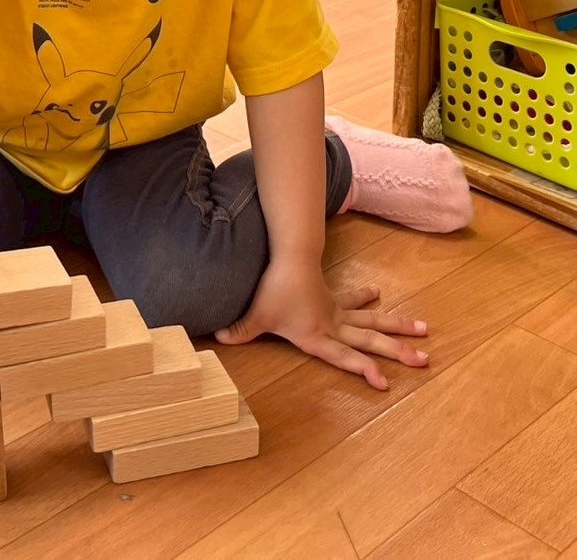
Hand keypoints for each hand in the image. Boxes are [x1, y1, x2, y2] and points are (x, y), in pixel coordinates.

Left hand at [215, 256, 427, 389]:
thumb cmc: (273, 290)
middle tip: (423, 359)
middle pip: (370, 340)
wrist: (289, 256)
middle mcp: (334, 326)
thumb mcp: (255, 317)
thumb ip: (240, 331)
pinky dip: (367, 298)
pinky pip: (355, 301)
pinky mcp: (334, 297)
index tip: (384, 382)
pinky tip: (379, 294)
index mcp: (318, 336)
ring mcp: (337, 310)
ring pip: (372, 320)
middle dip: (397, 351)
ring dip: (396, 325)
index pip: (345, 357)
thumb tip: (217, 340)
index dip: (363, 370)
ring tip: (423, 330)